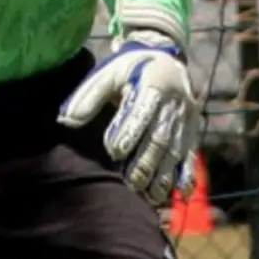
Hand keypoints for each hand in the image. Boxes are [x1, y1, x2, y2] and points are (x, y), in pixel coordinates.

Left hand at [58, 29, 197, 204]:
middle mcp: (174, 104)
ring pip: (175, 150)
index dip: (130, 132)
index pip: (142, 111)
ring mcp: (185, 120)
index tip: (115, 152)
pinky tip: (180, 193)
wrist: (167, 62)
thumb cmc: (131, 70)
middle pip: (160, 137)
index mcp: (153, 84)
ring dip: (164, 175)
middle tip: (131, 183)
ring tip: (150, 196)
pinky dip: (187, 175)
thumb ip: (89, 97)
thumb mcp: (109, 74)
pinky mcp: (191, 132)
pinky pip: (191, 155)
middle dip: (146, 162)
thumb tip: (66, 121)